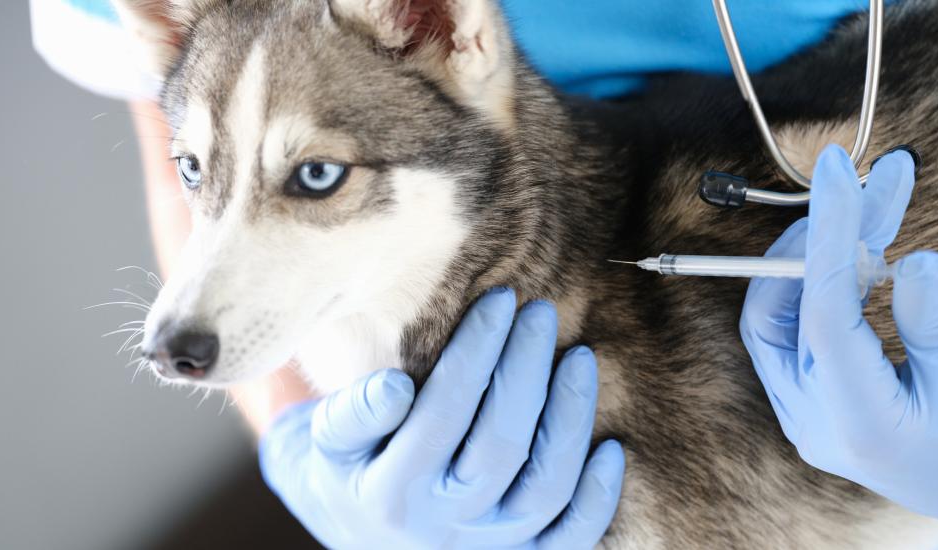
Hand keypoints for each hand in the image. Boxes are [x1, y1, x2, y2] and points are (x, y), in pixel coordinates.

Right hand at [259, 289, 624, 547]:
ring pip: (545, 488)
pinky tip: (610, 446)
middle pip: (500, 446)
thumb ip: (353, 414)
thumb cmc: (347, 467)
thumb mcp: (326, 440)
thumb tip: (396, 387)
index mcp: (390, 494)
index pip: (443, 412)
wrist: (363, 531)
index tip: (499, 300)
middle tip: (539, 313)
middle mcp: (444, 528)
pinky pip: (572, 535)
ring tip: (579, 358)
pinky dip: (598, 496)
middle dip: (526, 370)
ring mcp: (489, 547)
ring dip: (570, 419)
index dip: (476, 351)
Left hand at [741, 144, 937, 517]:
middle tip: (875, 176)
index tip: (839, 171)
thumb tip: (913, 263)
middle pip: (791, 305)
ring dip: (825, 254)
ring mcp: (801, 412)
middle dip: (829, 234)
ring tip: (878, 201)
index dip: (829, 235)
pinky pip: (796, 328)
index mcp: (854, 422)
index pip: (823, 312)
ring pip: (784, 313)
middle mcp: (810, 420)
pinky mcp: (806, 400)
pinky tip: (867, 253)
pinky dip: (826, 285)